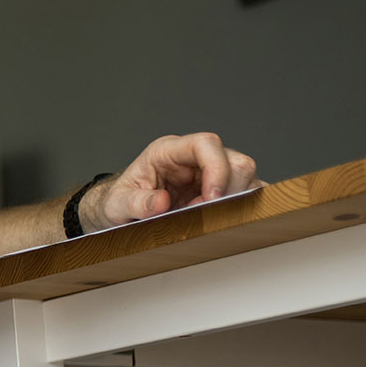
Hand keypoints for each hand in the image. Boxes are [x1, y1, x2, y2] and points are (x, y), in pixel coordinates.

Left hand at [93, 132, 259, 227]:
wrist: (122, 214)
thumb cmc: (120, 203)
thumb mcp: (117, 205)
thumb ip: (135, 203)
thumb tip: (161, 203)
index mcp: (168, 152)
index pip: (206, 143)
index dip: (216, 167)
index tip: (211, 198)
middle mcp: (194, 159)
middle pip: (236, 161)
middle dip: (228, 191)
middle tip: (204, 215)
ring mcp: (211, 175)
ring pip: (247, 179)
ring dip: (235, 203)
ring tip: (207, 221)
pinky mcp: (221, 193)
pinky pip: (248, 195)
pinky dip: (243, 210)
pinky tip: (221, 222)